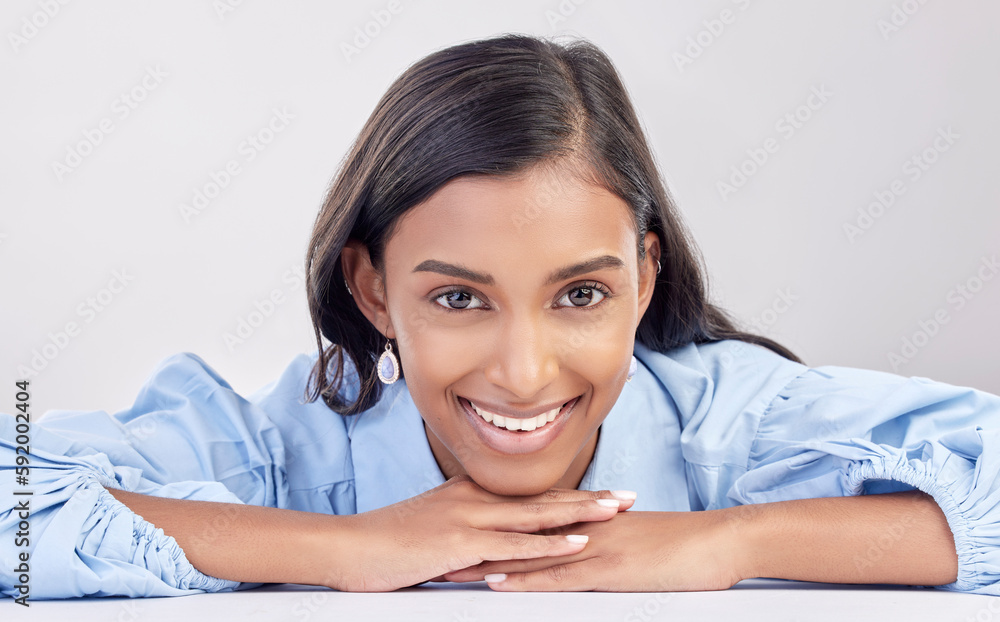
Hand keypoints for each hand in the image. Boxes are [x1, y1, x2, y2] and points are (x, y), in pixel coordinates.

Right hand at [329, 475, 634, 590]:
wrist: (350, 546)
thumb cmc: (387, 543)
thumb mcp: (434, 530)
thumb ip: (468, 536)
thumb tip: (494, 553)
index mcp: (471, 494)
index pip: (531, 494)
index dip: (571, 493)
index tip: (604, 493)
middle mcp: (476, 499)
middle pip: (544, 498)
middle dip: (590, 498)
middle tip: (628, 497)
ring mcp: (469, 518)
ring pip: (537, 515)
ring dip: (582, 513)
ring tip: (617, 512)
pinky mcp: (461, 542)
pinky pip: (514, 545)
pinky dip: (549, 545)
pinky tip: (578, 542)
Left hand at [441, 509, 745, 591]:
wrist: (719, 541)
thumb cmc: (684, 546)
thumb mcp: (637, 542)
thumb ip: (606, 543)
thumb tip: (584, 550)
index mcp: (588, 520)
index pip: (531, 522)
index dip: (495, 527)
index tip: (462, 531)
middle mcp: (584, 528)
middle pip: (520, 534)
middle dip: (480, 541)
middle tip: (440, 547)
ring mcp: (593, 546)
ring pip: (529, 553)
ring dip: (489, 560)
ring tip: (450, 566)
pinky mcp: (607, 569)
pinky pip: (558, 575)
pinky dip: (525, 577)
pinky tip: (499, 581)